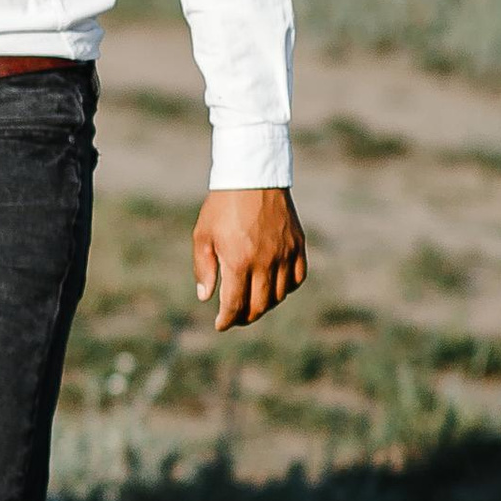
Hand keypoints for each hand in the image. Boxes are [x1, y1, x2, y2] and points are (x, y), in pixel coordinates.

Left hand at [193, 188, 306, 331]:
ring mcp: (284, 254)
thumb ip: (204, 268)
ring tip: (252, 303)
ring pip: (279, 295)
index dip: (227, 320)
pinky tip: (274, 287)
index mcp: (238, 261)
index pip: (235, 304)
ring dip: (265, 305)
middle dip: (245, 317)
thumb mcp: (203, 235)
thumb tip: (205, 297)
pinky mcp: (297, 246)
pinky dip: (286, 288)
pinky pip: (297, 278)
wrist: (252, 176)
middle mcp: (265, 262)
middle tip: (235, 318)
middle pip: (259, 306)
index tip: (220, 324)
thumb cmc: (222, 206)